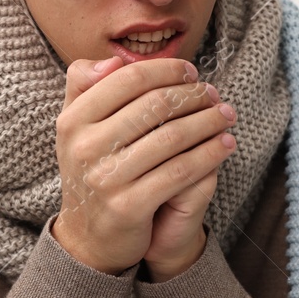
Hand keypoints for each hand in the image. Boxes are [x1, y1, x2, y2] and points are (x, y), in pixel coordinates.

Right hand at [51, 55, 238, 275]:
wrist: (88, 237)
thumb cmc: (92, 170)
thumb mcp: (77, 127)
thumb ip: (85, 85)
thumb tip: (116, 60)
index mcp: (72, 120)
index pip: (128, 79)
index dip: (166, 70)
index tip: (190, 72)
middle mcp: (84, 148)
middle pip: (154, 105)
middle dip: (193, 95)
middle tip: (214, 94)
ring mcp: (106, 178)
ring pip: (172, 137)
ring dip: (208, 122)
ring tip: (226, 115)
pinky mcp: (129, 206)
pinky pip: (181, 172)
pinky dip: (209, 154)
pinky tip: (225, 145)